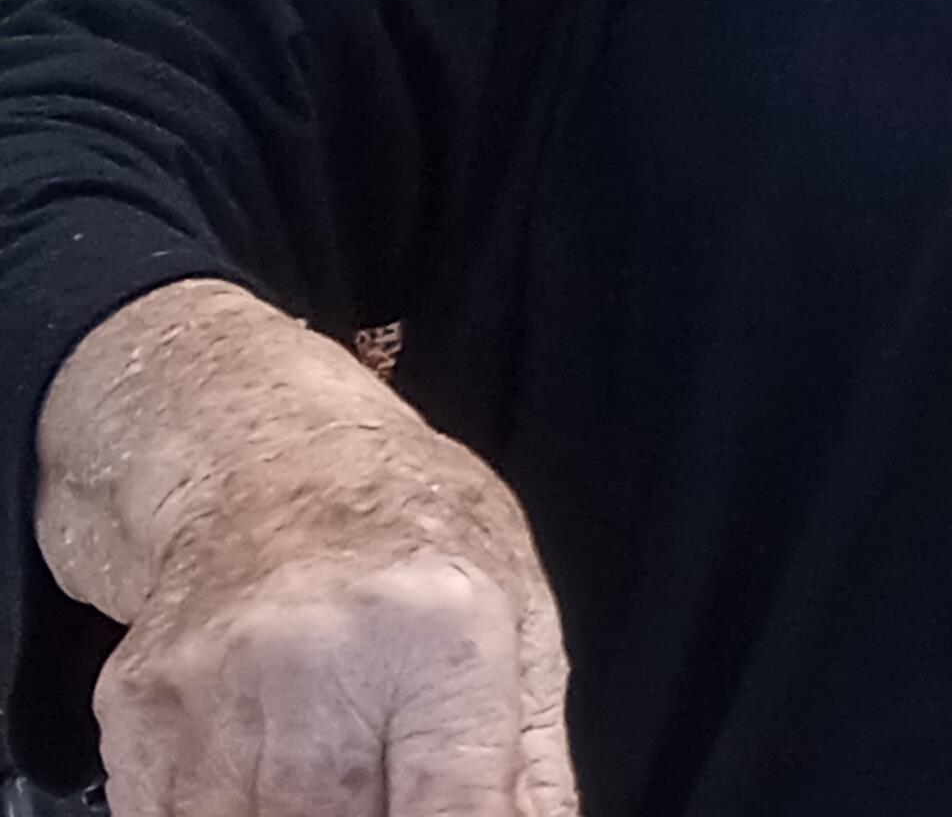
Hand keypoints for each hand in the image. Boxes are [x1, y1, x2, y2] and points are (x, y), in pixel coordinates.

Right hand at [39, 284, 577, 816]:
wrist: (262, 457)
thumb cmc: (412, 531)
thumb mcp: (518, 611)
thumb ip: (526, 758)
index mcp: (443, 632)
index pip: (455, 813)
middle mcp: (322, 661)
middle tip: (386, 788)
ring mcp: (215, 694)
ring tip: (339, 776)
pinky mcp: (138, 716)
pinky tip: (264, 778)